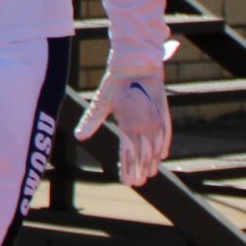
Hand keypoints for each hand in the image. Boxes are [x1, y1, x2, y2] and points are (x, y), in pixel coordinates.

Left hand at [74, 56, 170, 187]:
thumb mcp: (102, 101)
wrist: (139, 62)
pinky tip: (162, 155)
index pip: (129, 155)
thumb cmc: (117, 81)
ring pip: (156, 148)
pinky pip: (166, 134)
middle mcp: (145, 126)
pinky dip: (164, 146)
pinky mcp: (163, 112)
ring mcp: (156, 120)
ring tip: (150, 174)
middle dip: (141, 170)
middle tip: (138, 183)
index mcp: (129, 125)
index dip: (129, 170)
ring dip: (153, 162)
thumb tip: (78, 136)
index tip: (128, 183)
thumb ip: (92, 120)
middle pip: (144, 156)